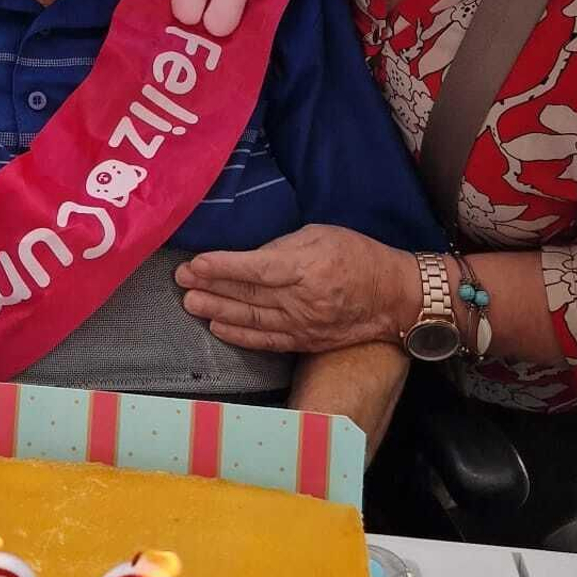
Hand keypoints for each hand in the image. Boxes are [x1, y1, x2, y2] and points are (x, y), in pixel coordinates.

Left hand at [175, 226, 419, 352]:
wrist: (394, 297)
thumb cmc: (357, 256)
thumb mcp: (321, 234)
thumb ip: (283, 246)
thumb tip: (248, 257)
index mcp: (307, 267)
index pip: (256, 269)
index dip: (222, 267)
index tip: (196, 263)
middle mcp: (303, 300)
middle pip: (248, 295)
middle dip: (210, 287)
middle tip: (181, 281)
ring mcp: (304, 325)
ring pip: (252, 319)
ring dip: (217, 311)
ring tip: (190, 303)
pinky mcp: (306, 341)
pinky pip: (267, 340)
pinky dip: (240, 335)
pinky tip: (217, 326)